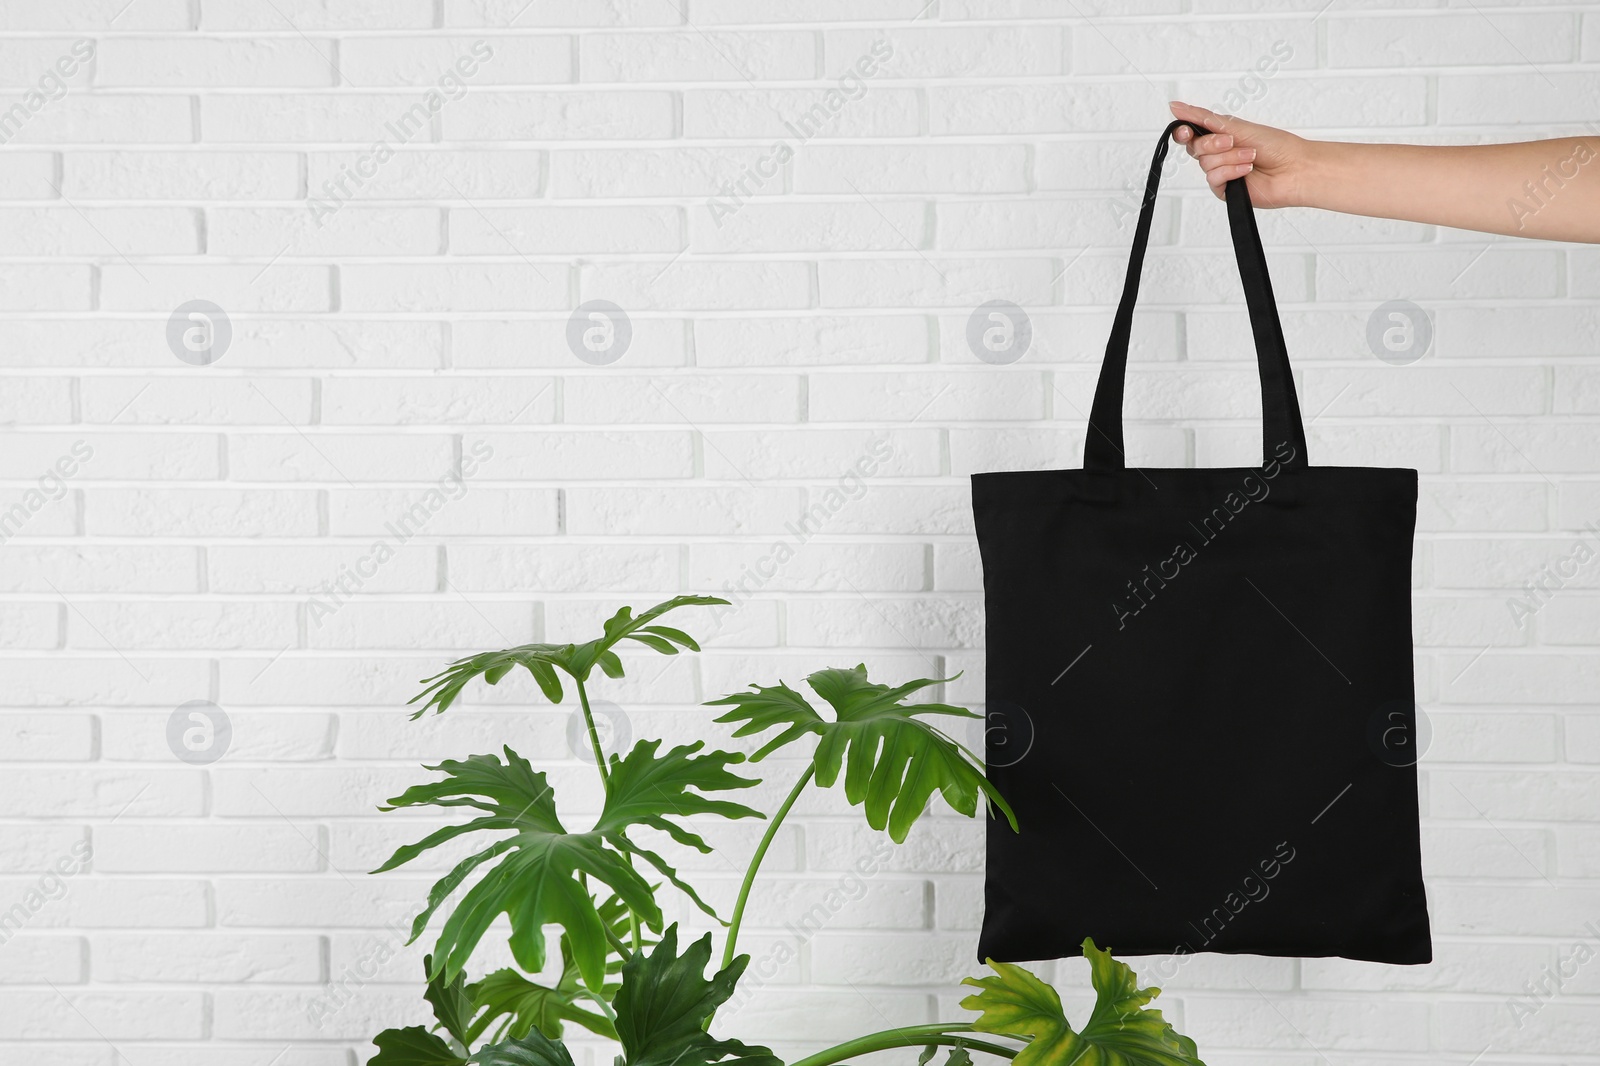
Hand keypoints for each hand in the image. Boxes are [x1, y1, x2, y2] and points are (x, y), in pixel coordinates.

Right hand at [1168, 101, 1310, 208]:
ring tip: (1249, 156)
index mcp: (1221, 135)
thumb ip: (1204, 118)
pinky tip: (1247, 170)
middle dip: (1213, 143)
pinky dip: (1231, 171)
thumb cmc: (1275, 146)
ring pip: (1205, 163)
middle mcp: (1219, 153)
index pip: (1191, 133)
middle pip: (1195, 147)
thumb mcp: (1237, 126)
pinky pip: (1214, 178)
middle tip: (1232, 141)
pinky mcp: (1224, 189)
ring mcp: (1221, 172)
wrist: (1294, 169)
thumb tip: (1176, 106)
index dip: (1184, 131)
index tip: (1186, 130)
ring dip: (1229, 157)